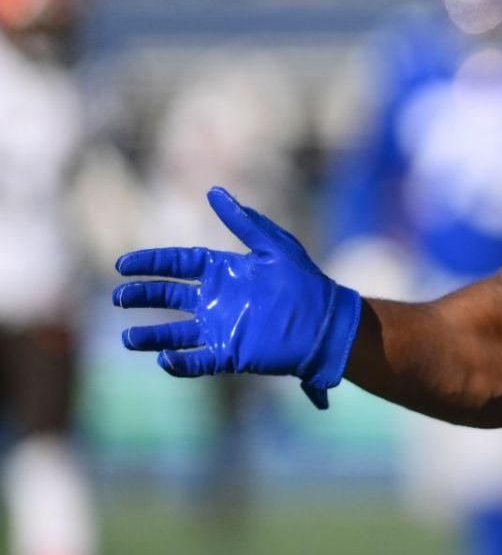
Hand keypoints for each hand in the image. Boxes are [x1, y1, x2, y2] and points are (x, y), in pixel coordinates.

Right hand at [112, 187, 362, 408]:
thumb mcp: (275, 247)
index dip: (151, 264)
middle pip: (169, 297)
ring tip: (129, 338)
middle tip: (120, 298)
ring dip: (151, 337)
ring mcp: (220, 328)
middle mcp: (216, 300)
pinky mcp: (230, 354)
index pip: (178, 265)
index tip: (123, 265)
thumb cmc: (304, 282)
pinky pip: (198, 360)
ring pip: (175, 333)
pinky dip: (180, 363)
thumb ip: (244, 222)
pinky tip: (165, 359)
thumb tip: (214, 191)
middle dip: (143, 296)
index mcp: (223, 272)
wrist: (329, 322)